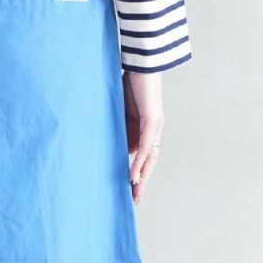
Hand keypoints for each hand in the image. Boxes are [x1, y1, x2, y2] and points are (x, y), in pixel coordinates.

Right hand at [123, 71, 163, 205]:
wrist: (142, 62)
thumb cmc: (129, 82)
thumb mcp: (119, 110)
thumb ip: (116, 126)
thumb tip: (107, 142)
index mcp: (145, 128)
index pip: (142, 156)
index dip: (137, 173)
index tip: (128, 189)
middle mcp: (153, 130)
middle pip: (149, 162)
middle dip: (141, 182)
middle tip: (134, 200)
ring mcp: (155, 127)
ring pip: (149, 158)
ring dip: (141, 177)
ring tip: (134, 194)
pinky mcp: (153, 121)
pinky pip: (146, 147)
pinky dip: (140, 162)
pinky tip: (134, 176)